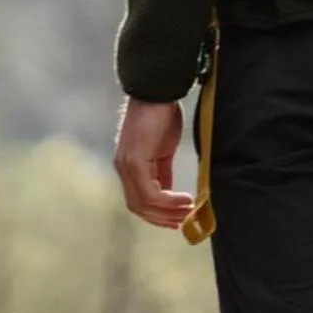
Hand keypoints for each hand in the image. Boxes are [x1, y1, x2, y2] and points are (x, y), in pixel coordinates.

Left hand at [113, 96, 193, 227]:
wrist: (157, 91)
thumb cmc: (162, 114)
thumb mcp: (162, 148)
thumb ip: (162, 170)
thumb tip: (168, 190)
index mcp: (128, 165)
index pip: (137, 200)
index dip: (156, 214)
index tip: (177, 220)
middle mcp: (123, 167)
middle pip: (138, 207)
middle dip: (162, 218)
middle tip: (185, 221)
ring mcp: (127, 165)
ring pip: (143, 203)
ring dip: (168, 212)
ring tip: (188, 211)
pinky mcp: (135, 161)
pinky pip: (150, 192)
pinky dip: (168, 201)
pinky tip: (185, 200)